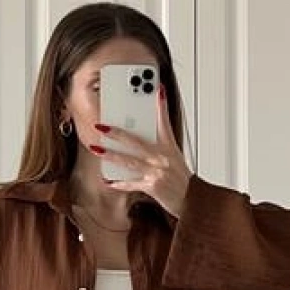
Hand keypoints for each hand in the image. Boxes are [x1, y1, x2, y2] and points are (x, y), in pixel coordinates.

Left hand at [90, 84, 191, 218]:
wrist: (192, 200)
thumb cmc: (181, 179)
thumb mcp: (175, 156)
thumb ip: (162, 142)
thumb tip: (150, 133)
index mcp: (169, 147)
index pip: (165, 122)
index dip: (161, 106)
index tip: (157, 90)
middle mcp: (162, 158)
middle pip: (136, 142)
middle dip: (117, 133)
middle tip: (101, 126)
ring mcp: (156, 172)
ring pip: (129, 161)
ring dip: (111, 156)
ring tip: (97, 149)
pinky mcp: (152, 187)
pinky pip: (131, 184)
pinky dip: (119, 183)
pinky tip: (108, 181)